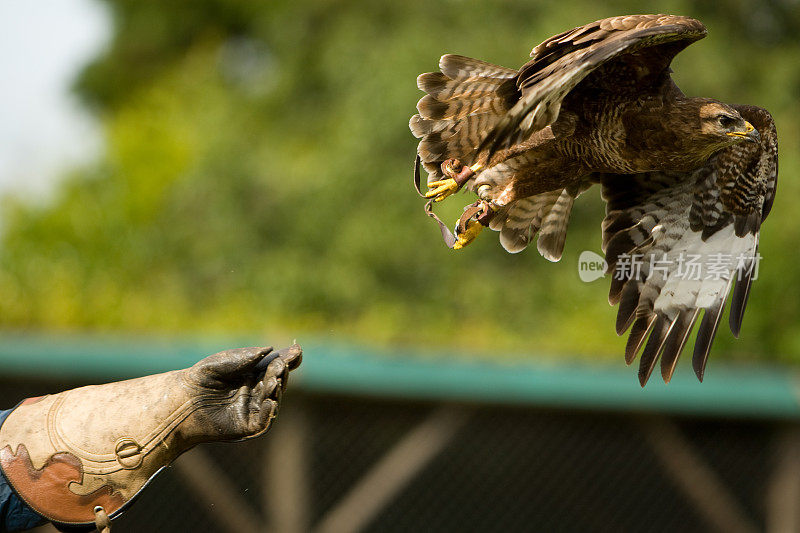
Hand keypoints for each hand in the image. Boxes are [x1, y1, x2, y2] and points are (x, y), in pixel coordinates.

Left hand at [182, 344, 301, 441]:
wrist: (179, 402)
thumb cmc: (199, 379)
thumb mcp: (220, 364)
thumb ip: (244, 358)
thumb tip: (269, 350)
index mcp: (253, 374)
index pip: (275, 366)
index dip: (287, 359)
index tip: (297, 351)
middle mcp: (256, 391)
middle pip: (277, 381)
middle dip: (280, 373)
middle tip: (281, 366)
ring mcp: (253, 409)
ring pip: (273, 400)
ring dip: (276, 390)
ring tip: (274, 381)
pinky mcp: (246, 426)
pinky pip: (264, 421)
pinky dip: (270, 413)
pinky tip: (271, 402)